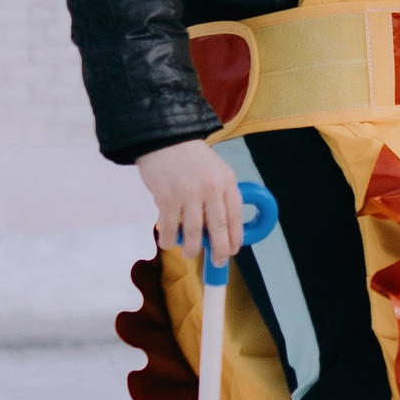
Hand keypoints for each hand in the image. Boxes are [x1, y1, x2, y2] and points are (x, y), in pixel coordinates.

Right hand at [136, 138, 242, 265]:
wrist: (163, 138)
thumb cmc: (190, 157)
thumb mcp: (216, 169)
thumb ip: (221, 195)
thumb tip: (223, 228)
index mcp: (226, 180)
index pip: (236, 215)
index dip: (235, 237)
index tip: (232, 250)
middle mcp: (210, 187)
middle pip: (218, 228)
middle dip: (218, 250)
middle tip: (217, 261)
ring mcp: (188, 193)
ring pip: (194, 232)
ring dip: (192, 248)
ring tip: (190, 253)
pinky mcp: (167, 197)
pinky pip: (170, 227)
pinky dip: (169, 239)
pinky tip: (168, 242)